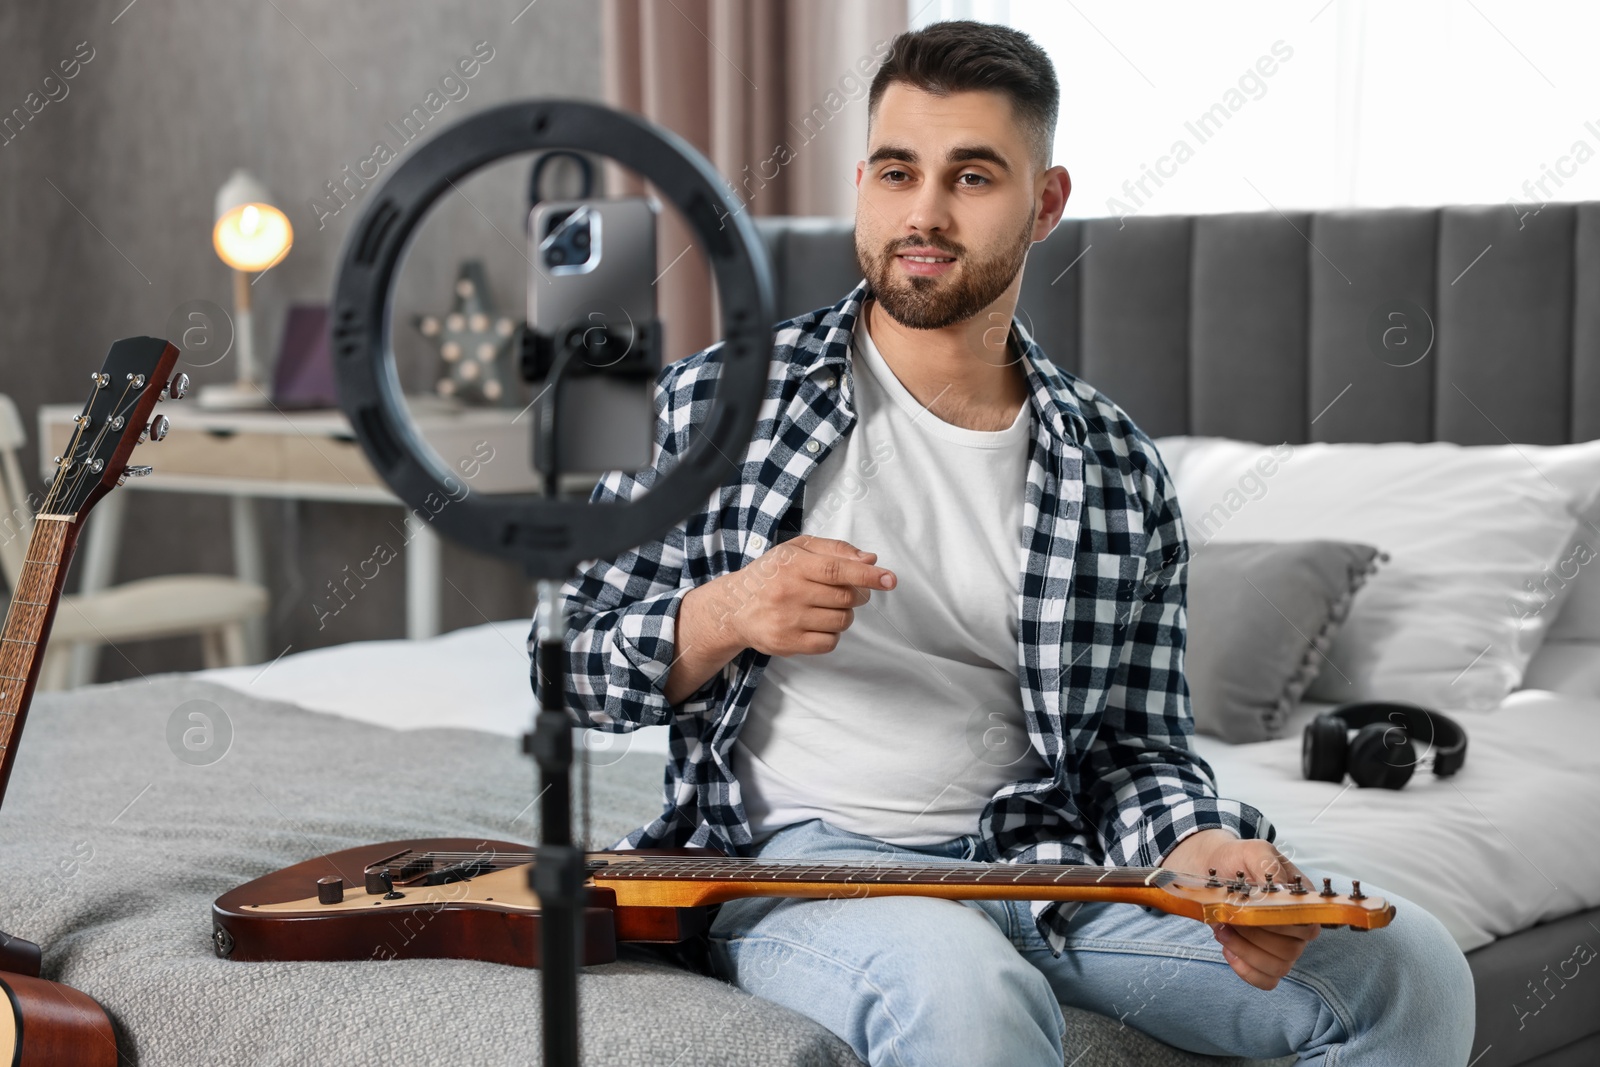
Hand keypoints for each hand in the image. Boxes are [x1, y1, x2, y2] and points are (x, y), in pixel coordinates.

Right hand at [699, 534, 895, 657]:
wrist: (733, 607)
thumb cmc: (771, 574)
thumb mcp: (796, 549)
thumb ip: (835, 550)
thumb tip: (870, 560)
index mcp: (793, 564)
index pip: (838, 570)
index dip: (868, 576)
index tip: (890, 579)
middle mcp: (789, 592)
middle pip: (845, 597)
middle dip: (856, 594)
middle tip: (845, 591)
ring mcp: (787, 620)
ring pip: (841, 621)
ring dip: (844, 614)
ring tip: (825, 606)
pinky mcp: (787, 644)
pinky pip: (829, 642)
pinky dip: (832, 634)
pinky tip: (817, 623)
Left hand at [1162, 829, 1320, 990]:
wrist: (1211, 867)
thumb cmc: (1237, 859)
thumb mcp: (1253, 851)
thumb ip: (1268, 866)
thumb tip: (1280, 889)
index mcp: (1300, 901)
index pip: (1307, 926)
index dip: (1280, 925)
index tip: (1250, 911)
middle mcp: (1296, 926)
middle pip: (1292, 950)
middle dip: (1255, 938)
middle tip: (1227, 918)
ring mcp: (1281, 945)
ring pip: (1279, 967)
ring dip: (1246, 953)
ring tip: (1222, 930)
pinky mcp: (1262, 958)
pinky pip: (1266, 980)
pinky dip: (1247, 971)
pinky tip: (1228, 951)